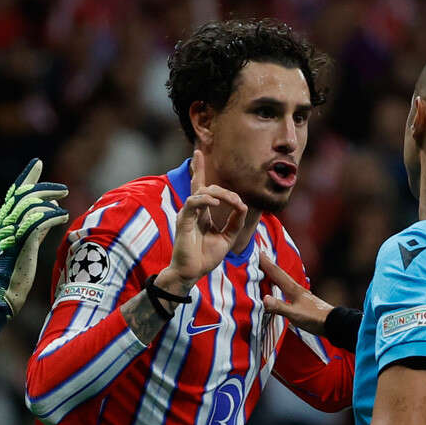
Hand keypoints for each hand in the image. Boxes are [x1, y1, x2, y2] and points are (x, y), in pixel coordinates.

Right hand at [0, 159, 68, 350]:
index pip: (14, 192)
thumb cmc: (18, 269)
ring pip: (29, 206)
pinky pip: (36, 223)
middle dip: (44, 187)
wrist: (5, 292)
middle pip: (22, 195)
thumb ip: (36, 224)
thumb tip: (52, 208)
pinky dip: (51, 217)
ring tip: (63, 206)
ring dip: (49, 202)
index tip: (38, 162)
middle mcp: (4, 224)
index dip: (26, 176)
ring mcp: (11, 234)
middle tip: (63, 189)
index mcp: (4, 221)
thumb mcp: (28, 241)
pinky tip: (62, 217)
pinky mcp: (21, 245)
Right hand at [161, 148, 247, 292]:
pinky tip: (215, 203)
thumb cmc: (206, 257)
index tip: (197, 152)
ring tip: (231, 202)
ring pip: (200, 192)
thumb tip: (242, 205)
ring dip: (218, 194)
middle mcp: (193, 210)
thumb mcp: (228, 237)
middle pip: (203, 186)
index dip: (198, 168)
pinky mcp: (183, 220)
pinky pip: (193, 202)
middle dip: (224, 190)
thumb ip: (235, 221)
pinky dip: (204, 199)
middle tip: (237, 201)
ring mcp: (187, 214)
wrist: (193, 272)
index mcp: (202, 213)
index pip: (201, 186)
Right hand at [257, 250, 332, 333]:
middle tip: (261, 255)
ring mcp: (300, 294)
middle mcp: (296, 289)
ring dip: (275, 273)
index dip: (267, 263)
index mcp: (292, 289)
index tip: (258, 252)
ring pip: (284, 280)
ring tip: (269, 269)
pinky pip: (287, 288)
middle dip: (270, 265)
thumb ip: (279, 306)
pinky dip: (281, 284)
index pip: (276, 273)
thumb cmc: (314, 318)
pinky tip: (281, 288)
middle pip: (280, 274)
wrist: (332, 323)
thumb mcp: (294, 314)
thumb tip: (264, 299)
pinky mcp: (302, 301)